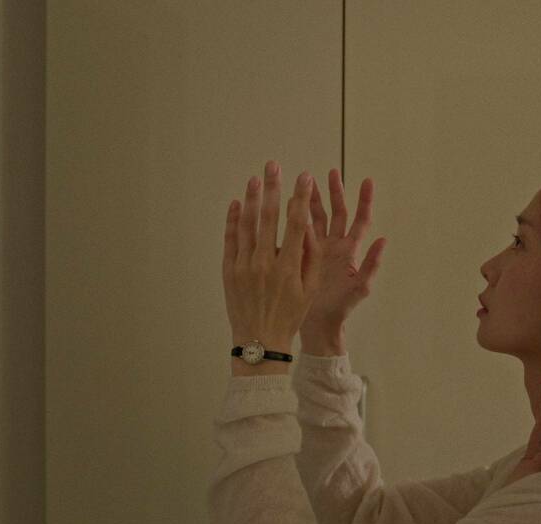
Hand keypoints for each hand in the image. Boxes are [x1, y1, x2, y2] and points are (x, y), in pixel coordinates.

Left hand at [222, 161, 321, 347]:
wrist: (260, 341)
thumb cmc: (290, 315)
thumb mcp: (309, 290)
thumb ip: (310, 258)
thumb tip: (309, 228)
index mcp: (289, 267)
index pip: (297, 223)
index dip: (301, 198)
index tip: (304, 178)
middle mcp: (265, 263)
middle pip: (269, 217)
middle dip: (273, 188)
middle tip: (274, 165)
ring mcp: (244, 267)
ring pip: (247, 224)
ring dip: (251, 198)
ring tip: (255, 178)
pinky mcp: (229, 271)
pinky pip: (230, 240)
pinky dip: (233, 220)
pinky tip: (236, 203)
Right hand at [300, 168, 386, 333]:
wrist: (318, 323)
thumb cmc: (342, 307)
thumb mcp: (360, 287)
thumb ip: (371, 264)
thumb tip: (383, 240)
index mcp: (350, 251)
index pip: (360, 220)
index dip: (364, 201)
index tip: (367, 180)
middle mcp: (336, 246)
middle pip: (337, 212)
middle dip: (335, 192)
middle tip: (331, 172)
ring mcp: (319, 249)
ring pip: (317, 218)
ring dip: (313, 200)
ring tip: (307, 182)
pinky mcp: (304, 255)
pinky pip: (300, 231)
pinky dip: (297, 216)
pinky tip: (289, 204)